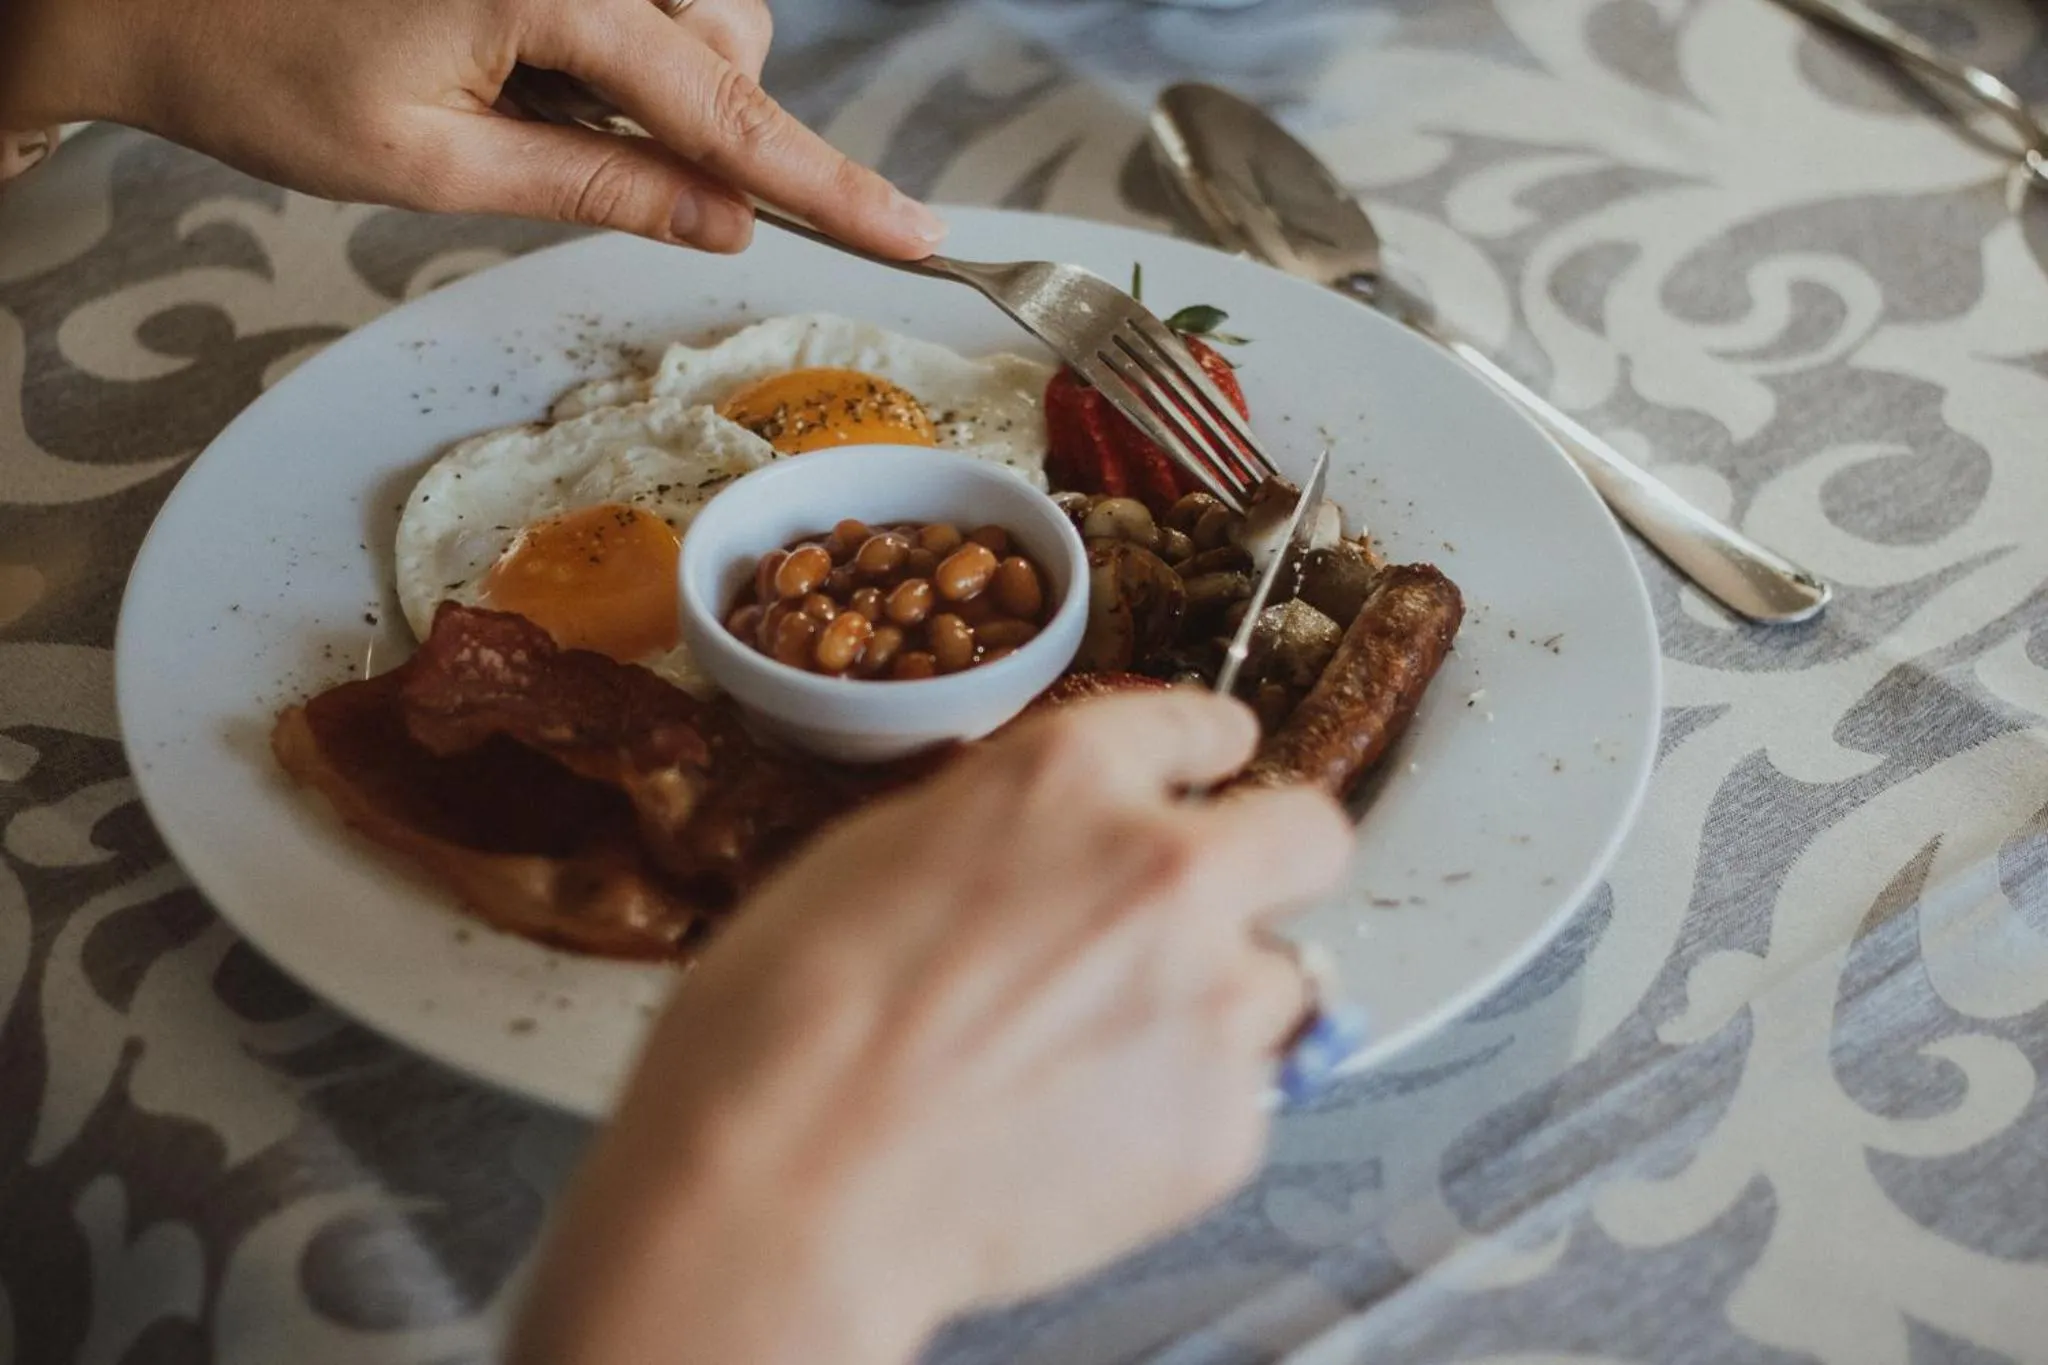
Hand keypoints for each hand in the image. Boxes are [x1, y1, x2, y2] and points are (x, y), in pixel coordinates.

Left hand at [0, 0, 943, 255]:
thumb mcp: (431, 164)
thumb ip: (596, 187)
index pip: (722, 108)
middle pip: (726, 33)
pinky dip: (616, 33)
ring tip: (527, 93)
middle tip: (583, 148)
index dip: (826, 184)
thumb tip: (723, 222)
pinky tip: (519, 50)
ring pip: (695, 3)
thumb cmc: (258, 69)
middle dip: (700, 112)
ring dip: (654, 71)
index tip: (914, 236)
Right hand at [510, 691, 1352, 1364]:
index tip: (1217, 767)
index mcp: (1068, 776)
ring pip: (1278, 981)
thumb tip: (1053, 860)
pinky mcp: (1224, 1122)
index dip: (1208, 753)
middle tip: (1220, 909)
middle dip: (1276, 864)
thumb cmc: (790, 1020)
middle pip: (1309, 838)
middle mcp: (1165, 866)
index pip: (1198, 726)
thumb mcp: (885, 854)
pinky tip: (1088, 1132)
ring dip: (1216, 1005)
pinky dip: (1183, 1112)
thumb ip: (1012, 837)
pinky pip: (1242, 1097)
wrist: (791, 1177)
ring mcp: (1208, 998)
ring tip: (1106, 1058)